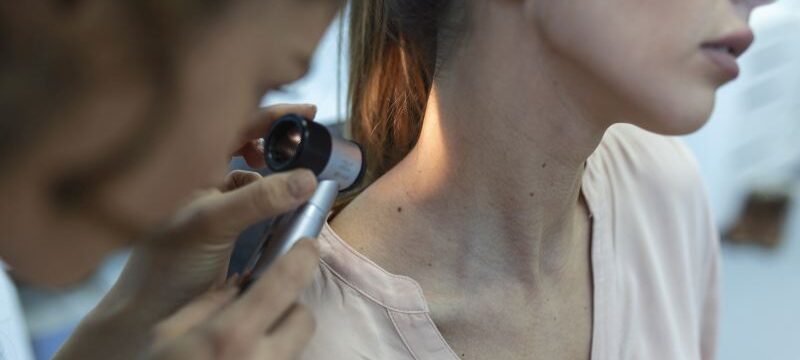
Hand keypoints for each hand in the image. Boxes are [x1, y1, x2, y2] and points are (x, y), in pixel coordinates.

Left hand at [113, 103, 318, 315]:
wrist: (150, 314)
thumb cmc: (164, 265)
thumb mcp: (211, 223)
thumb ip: (259, 199)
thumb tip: (306, 178)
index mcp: (188, 164)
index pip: (235, 123)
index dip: (272, 115)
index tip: (308, 111)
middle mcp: (199, 176)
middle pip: (247, 142)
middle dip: (279, 141)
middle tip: (308, 145)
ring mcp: (212, 201)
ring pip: (254, 172)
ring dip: (279, 171)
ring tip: (299, 178)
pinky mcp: (225, 225)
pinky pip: (256, 200)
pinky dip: (274, 198)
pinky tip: (286, 207)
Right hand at [147, 239, 317, 359]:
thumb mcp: (165, 337)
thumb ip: (208, 303)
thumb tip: (240, 283)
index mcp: (231, 335)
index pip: (286, 281)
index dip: (303, 256)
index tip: (308, 245)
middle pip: (305, 317)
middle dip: (290, 306)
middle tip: (262, 307)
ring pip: (298, 346)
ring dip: (283, 336)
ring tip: (248, 341)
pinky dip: (270, 357)